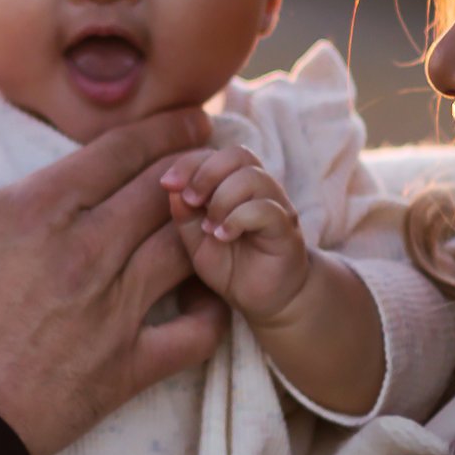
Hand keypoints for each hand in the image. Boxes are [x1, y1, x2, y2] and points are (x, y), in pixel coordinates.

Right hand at [0, 108, 223, 454]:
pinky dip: (213, 310)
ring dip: (208, 226)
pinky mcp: (127, 366)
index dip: (164, 129)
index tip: (192, 120)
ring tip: (222, 215)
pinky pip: (196, 333)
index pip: (121, 151)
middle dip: (199, 166)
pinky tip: (213, 296)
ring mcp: (113, 309)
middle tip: (220, 157)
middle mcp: (86, 249)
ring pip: (185, 247)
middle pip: (163, 191)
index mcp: (38, 209)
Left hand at [161, 147, 312, 330]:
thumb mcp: (196, 242)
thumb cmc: (231, 267)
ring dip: (222, 199)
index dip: (188, 163)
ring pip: (253, 178)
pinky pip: (266, 209)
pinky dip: (237, 219)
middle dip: (206, 173)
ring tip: (210, 228)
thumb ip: (184, 215)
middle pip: (238, 154)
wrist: (266, 300)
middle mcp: (260, 189)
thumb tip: (172, 188)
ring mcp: (277, 207)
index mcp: (235, 185)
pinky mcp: (287, 230)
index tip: (167, 185)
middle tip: (191, 202)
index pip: (215, 154)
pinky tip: (223, 237)